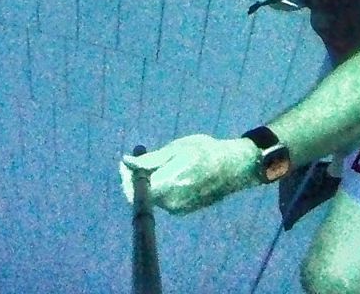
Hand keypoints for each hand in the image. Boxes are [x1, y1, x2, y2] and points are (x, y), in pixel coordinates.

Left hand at [119, 135, 259, 214]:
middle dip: (135, 178)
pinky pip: (163, 199)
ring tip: (153, 163)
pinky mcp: (183, 210)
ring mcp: (178, 209)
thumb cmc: (205, 151)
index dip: (126, 180)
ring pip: (153, 197)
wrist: (233, 167)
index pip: (135, 192)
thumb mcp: (176, 149)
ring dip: (148, 182)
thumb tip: (127, 163)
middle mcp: (172, 202)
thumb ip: (150, 160)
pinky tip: (166, 172)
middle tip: (136, 160)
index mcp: (169, 185)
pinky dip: (159, 187)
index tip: (126, 163)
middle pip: (142, 196)